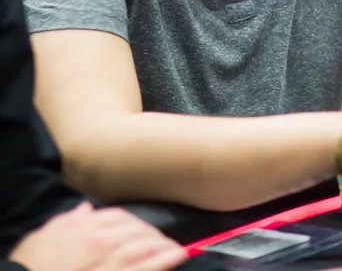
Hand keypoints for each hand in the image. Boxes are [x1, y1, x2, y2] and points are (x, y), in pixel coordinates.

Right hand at [8, 201, 186, 270]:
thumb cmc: (31, 265)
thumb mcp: (44, 237)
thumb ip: (68, 221)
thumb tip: (84, 209)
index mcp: (83, 227)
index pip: (119, 217)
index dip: (134, 223)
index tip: (142, 229)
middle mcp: (100, 241)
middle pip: (136, 230)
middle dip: (151, 235)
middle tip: (162, 240)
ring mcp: (110, 261)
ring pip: (145, 246)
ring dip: (162, 245)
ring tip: (174, 247)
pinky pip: (147, 267)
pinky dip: (166, 259)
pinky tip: (179, 255)